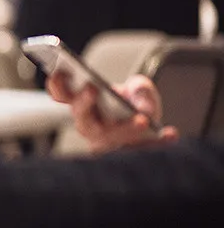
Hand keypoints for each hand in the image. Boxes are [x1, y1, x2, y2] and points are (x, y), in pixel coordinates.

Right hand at [47, 72, 178, 153]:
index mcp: (83, 103)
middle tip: (92, 88)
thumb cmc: (133, 103)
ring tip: (142, 120)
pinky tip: (170, 135)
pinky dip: (156, 144)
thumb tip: (142, 108)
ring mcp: (105, 142)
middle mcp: (88, 124)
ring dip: (123, 129)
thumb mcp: (139, 88)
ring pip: (107, 138)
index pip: (62, 94)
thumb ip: (140, 89)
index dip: (57, 84)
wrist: (147, 124)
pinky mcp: (125, 155)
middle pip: (82, 118)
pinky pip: (139, 151)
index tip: (60, 72)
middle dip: (83, 102)